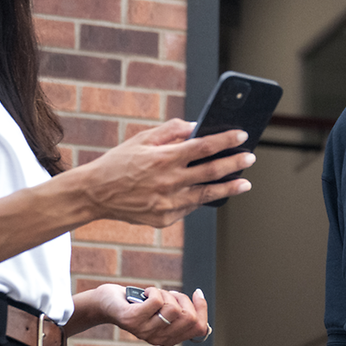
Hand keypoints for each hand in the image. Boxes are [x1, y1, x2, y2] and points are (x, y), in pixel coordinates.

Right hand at [75, 120, 255, 227]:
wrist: (95, 193)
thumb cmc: (119, 162)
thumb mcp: (142, 139)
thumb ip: (171, 131)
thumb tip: (197, 127)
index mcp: (164, 158)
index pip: (204, 146)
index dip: (226, 140)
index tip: (242, 135)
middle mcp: (169, 181)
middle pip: (211, 171)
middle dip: (234, 163)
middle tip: (249, 158)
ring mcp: (168, 202)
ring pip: (207, 194)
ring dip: (229, 188)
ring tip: (244, 183)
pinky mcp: (165, 218)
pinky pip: (190, 206)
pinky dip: (203, 199)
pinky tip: (214, 192)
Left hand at [77, 284, 208, 345]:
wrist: (106, 303)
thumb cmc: (137, 304)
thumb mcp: (162, 311)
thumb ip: (179, 315)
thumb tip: (203, 312)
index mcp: (169, 339)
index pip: (199, 328)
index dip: (202, 308)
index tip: (197, 293)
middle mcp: (158, 339)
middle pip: (189, 317)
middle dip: (182, 299)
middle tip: (169, 294)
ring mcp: (144, 331)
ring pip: (173, 308)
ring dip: (166, 294)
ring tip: (154, 294)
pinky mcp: (131, 320)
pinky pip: (156, 301)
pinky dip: (153, 290)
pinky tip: (145, 293)